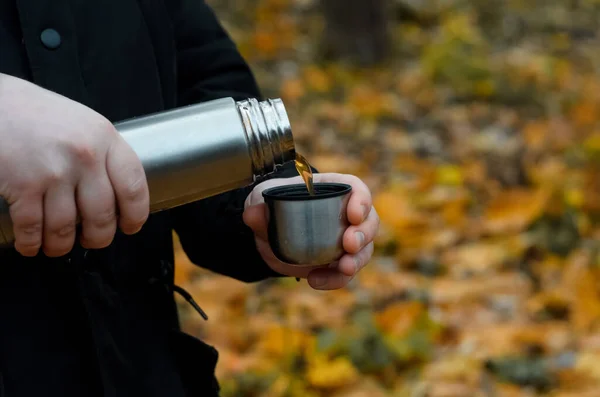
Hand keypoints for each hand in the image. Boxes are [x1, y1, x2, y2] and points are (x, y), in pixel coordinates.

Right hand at [0, 74, 149, 256]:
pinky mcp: (23, 184)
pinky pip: (32, 228)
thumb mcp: (82, 124)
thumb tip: (118, 194)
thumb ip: (102, 154)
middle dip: (98, 237)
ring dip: (61, 245)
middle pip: (102, 215)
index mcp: (105, 138)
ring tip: (57, 245)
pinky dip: (31, 243)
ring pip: (66, 228)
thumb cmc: (35, 113)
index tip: (131, 225)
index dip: (135, 215)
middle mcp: (84, 155)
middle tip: (91, 240)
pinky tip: (30, 244)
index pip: (134, 186)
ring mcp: (54, 171)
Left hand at [243, 173, 378, 289]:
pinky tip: (316, 281)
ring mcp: (345, 240)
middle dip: (364, 234)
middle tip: (350, 243)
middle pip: (369, 221)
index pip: (357, 190)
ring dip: (356, 261)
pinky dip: (335, 280)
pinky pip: (344, 274)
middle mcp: (346, 214)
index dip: (362, 201)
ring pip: (363, 250)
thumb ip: (258, 205)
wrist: (268, 231)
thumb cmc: (272, 204)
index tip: (354, 214)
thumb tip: (253, 214)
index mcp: (333, 190)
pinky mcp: (337, 263)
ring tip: (344, 268)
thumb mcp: (262, 199)